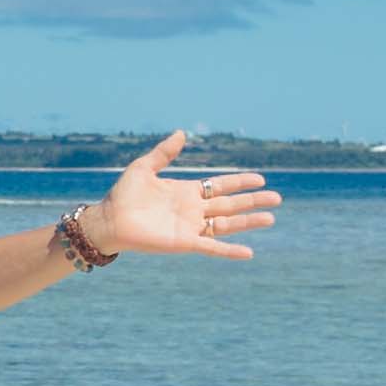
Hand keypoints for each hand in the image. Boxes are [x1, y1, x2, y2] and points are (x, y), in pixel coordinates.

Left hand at [85, 130, 279, 262]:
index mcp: (186, 192)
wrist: (108, 220)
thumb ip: (164, 152)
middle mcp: (193, 210)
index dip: (240, 182)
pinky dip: (230, 250)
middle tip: (277, 198)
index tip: (260, 179)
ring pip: (227, 224)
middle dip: (253, 201)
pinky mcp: (184, 243)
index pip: (220, 186)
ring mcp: (191, 227)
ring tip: (271, 218)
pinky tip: (249, 252)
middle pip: (230, 204)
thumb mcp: (144, 167)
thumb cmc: (122, 195)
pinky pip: (212, 247)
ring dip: (249, 222)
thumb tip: (182, 133)